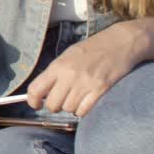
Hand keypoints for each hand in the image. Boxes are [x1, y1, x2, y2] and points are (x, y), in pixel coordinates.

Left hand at [27, 20, 150, 116]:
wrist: (120, 42)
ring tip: (76, 98)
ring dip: (70, 107)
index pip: (36, 89)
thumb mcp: (68, 56)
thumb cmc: (92, 49)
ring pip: (68, 109)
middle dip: (54, 106)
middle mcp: (69, 76)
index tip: (36, 104)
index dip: (33, 101)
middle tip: (61, 100)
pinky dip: (82, 111)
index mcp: (58, 66)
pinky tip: (85, 102)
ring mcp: (85, 84)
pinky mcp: (100, 90)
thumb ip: (55, 73)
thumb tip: (42, 91)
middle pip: (52, 104)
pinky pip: (83, 111)